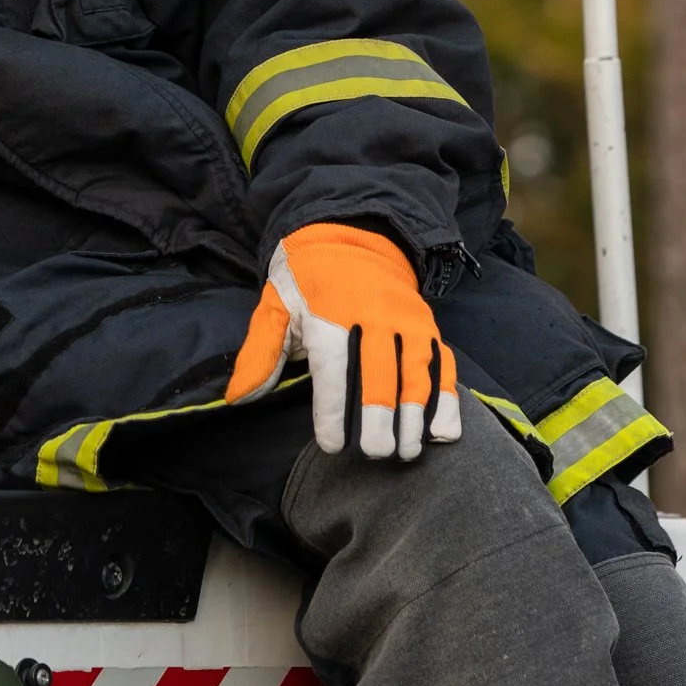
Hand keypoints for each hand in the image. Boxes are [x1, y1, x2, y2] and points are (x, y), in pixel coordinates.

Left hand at [225, 223, 461, 460]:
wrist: (350, 234)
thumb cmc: (306, 280)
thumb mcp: (275, 305)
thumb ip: (260, 351)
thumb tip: (238, 397)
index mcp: (329, 311)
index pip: (333, 366)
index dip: (333, 408)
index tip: (331, 444)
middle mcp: (372, 313)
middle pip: (380, 370)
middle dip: (380, 416)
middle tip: (376, 452)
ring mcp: (405, 318)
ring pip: (416, 369)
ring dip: (416, 413)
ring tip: (409, 451)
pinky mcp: (427, 324)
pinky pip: (443, 362)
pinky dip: (447, 398)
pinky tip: (442, 432)